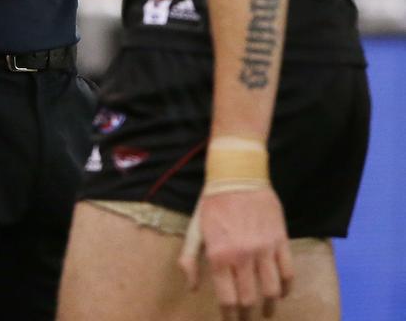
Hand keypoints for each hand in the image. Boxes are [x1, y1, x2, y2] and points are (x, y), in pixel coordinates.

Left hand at [179, 188, 292, 319]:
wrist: (238, 173)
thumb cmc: (213, 202)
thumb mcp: (195, 228)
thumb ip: (190, 259)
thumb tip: (192, 288)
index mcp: (219, 255)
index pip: (227, 299)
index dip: (230, 316)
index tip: (230, 320)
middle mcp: (242, 255)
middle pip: (249, 300)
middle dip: (247, 315)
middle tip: (246, 319)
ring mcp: (264, 248)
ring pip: (271, 291)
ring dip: (269, 307)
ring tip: (266, 312)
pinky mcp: (281, 240)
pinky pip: (288, 273)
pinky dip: (286, 288)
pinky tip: (281, 293)